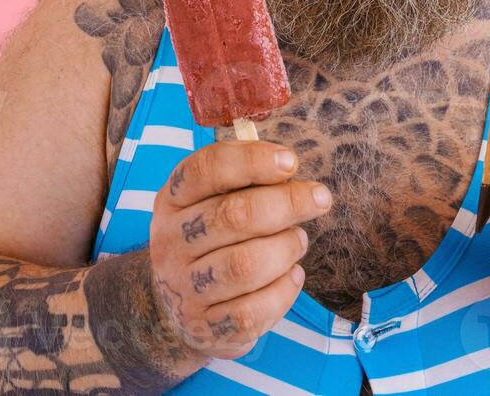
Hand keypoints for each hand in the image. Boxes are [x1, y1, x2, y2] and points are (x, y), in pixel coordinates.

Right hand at [149, 140, 331, 358]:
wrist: (182, 308)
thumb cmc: (212, 240)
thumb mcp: (212, 202)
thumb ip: (245, 182)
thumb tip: (288, 166)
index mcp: (171, 200)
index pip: (205, 169)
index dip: (252, 160)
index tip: (290, 161)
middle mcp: (170, 242)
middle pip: (233, 215)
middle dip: (287, 203)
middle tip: (319, 199)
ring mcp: (184, 288)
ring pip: (245, 265)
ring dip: (285, 248)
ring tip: (299, 240)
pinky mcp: (205, 327)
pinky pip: (253, 311)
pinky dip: (284, 291)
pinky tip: (292, 275)